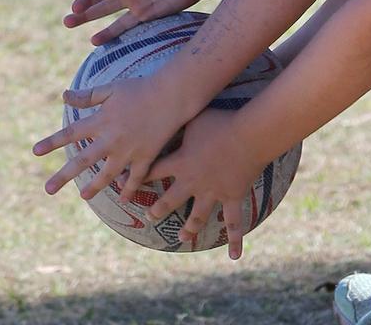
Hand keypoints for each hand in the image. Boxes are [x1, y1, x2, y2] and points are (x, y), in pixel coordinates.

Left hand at [32, 76, 182, 199]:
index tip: (35, 151)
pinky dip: (129, 189)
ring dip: (94, 187)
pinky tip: (124, 200)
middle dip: (64, 176)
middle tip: (48, 189)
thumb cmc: (141, 88)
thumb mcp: (111, 89)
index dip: (52, 142)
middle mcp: (112, 138)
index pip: (71, 133)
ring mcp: (129, 150)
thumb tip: (64, 95)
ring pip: (107, 174)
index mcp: (102, 120)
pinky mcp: (146, 156)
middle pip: (83, 160)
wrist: (172, 94)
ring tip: (83, 195)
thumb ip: (88, 96)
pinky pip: (136, 178)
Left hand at [144, 107, 258, 260]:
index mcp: (180, 163)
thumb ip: (179, 120)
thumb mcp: (195, 118)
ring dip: (189, 228)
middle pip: (170, 199)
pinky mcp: (232, 197)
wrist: (246, 136)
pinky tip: (234, 256)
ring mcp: (212, 193)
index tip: (124, 184)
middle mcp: (192, 182)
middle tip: (149, 215)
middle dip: (158, 209)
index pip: (153, 171)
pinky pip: (234, 222)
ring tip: (182, 237)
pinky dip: (235, 240)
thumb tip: (164, 113)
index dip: (138, 177)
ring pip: (197, 216)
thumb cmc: (220, 122)